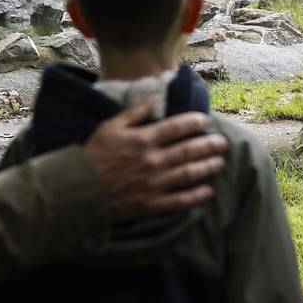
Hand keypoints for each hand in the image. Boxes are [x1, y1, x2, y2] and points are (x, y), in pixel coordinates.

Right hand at [84, 100, 228, 219]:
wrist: (79, 190)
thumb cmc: (93, 156)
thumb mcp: (109, 127)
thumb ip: (133, 113)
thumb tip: (153, 99)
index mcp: (143, 139)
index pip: (177, 127)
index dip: (195, 122)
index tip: (206, 121)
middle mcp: (152, 160)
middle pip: (189, 150)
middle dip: (209, 145)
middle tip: (223, 143)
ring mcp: (153, 184)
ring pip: (188, 174)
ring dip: (207, 167)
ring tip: (219, 162)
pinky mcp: (151, 204)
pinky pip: (179, 200)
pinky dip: (195, 196)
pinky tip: (207, 191)